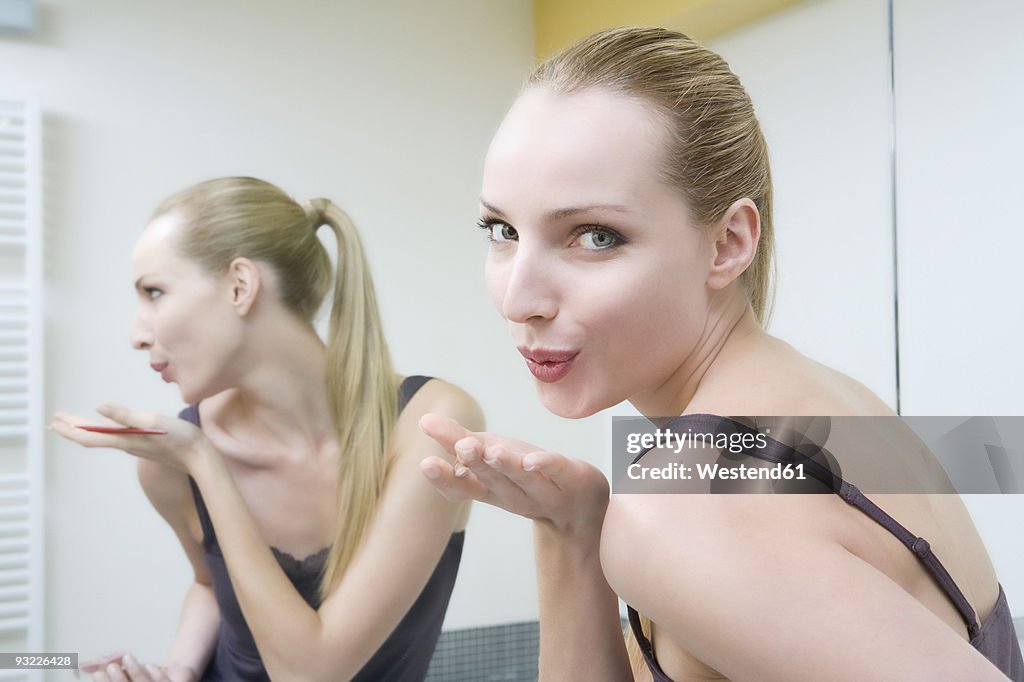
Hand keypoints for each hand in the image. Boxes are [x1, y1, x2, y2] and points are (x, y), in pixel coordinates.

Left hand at [51, 403, 210, 473]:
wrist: (200, 457)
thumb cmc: (180, 438)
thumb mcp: (152, 421)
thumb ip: (125, 415)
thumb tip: (99, 406)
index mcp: (124, 440)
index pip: (89, 436)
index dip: (70, 428)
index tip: (55, 420)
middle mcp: (127, 445)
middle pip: (93, 438)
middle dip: (73, 429)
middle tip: (56, 421)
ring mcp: (136, 446)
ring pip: (104, 438)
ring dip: (87, 431)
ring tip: (76, 425)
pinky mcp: (146, 444)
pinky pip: (117, 438)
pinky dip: (104, 432)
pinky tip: (109, 429)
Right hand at [78, 652, 195, 681]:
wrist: (178, 674)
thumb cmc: (147, 676)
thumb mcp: (127, 670)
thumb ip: (108, 667)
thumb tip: (83, 665)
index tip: (97, 674)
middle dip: (117, 681)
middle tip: (110, 667)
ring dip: (134, 673)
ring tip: (127, 657)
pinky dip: (156, 674)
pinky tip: (150, 666)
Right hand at [418, 413, 609, 535]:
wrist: (581, 508)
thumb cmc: (528, 476)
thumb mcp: (491, 454)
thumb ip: (458, 439)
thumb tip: (424, 419)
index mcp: (491, 490)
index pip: (463, 488)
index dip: (445, 478)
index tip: (426, 463)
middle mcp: (515, 495)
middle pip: (493, 481)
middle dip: (478, 464)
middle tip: (463, 447)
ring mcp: (544, 491)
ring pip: (523, 480)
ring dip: (507, 466)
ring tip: (493, 451)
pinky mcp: (571, 480)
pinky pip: (557, 472)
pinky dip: (545, 466)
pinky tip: (533, 460)